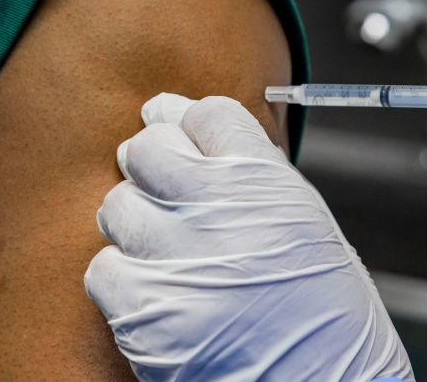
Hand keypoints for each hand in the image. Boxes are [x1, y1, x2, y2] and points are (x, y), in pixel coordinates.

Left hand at [85, 94, 412, 381]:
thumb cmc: (323, 311)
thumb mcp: (307, 222)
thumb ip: (255, 176)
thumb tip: (197, 132)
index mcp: (268, 180)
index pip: (205, 114)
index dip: (188, 121)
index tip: (178, 130)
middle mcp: (219, 207)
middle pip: (150, 146)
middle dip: (150, 161)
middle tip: (157, 183)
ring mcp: (177, 256)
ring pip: (117, 205)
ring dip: (134, 222)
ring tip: (161, 247)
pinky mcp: (144, 308)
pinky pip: (103, 268)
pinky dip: (123, 279)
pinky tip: (155, 289)